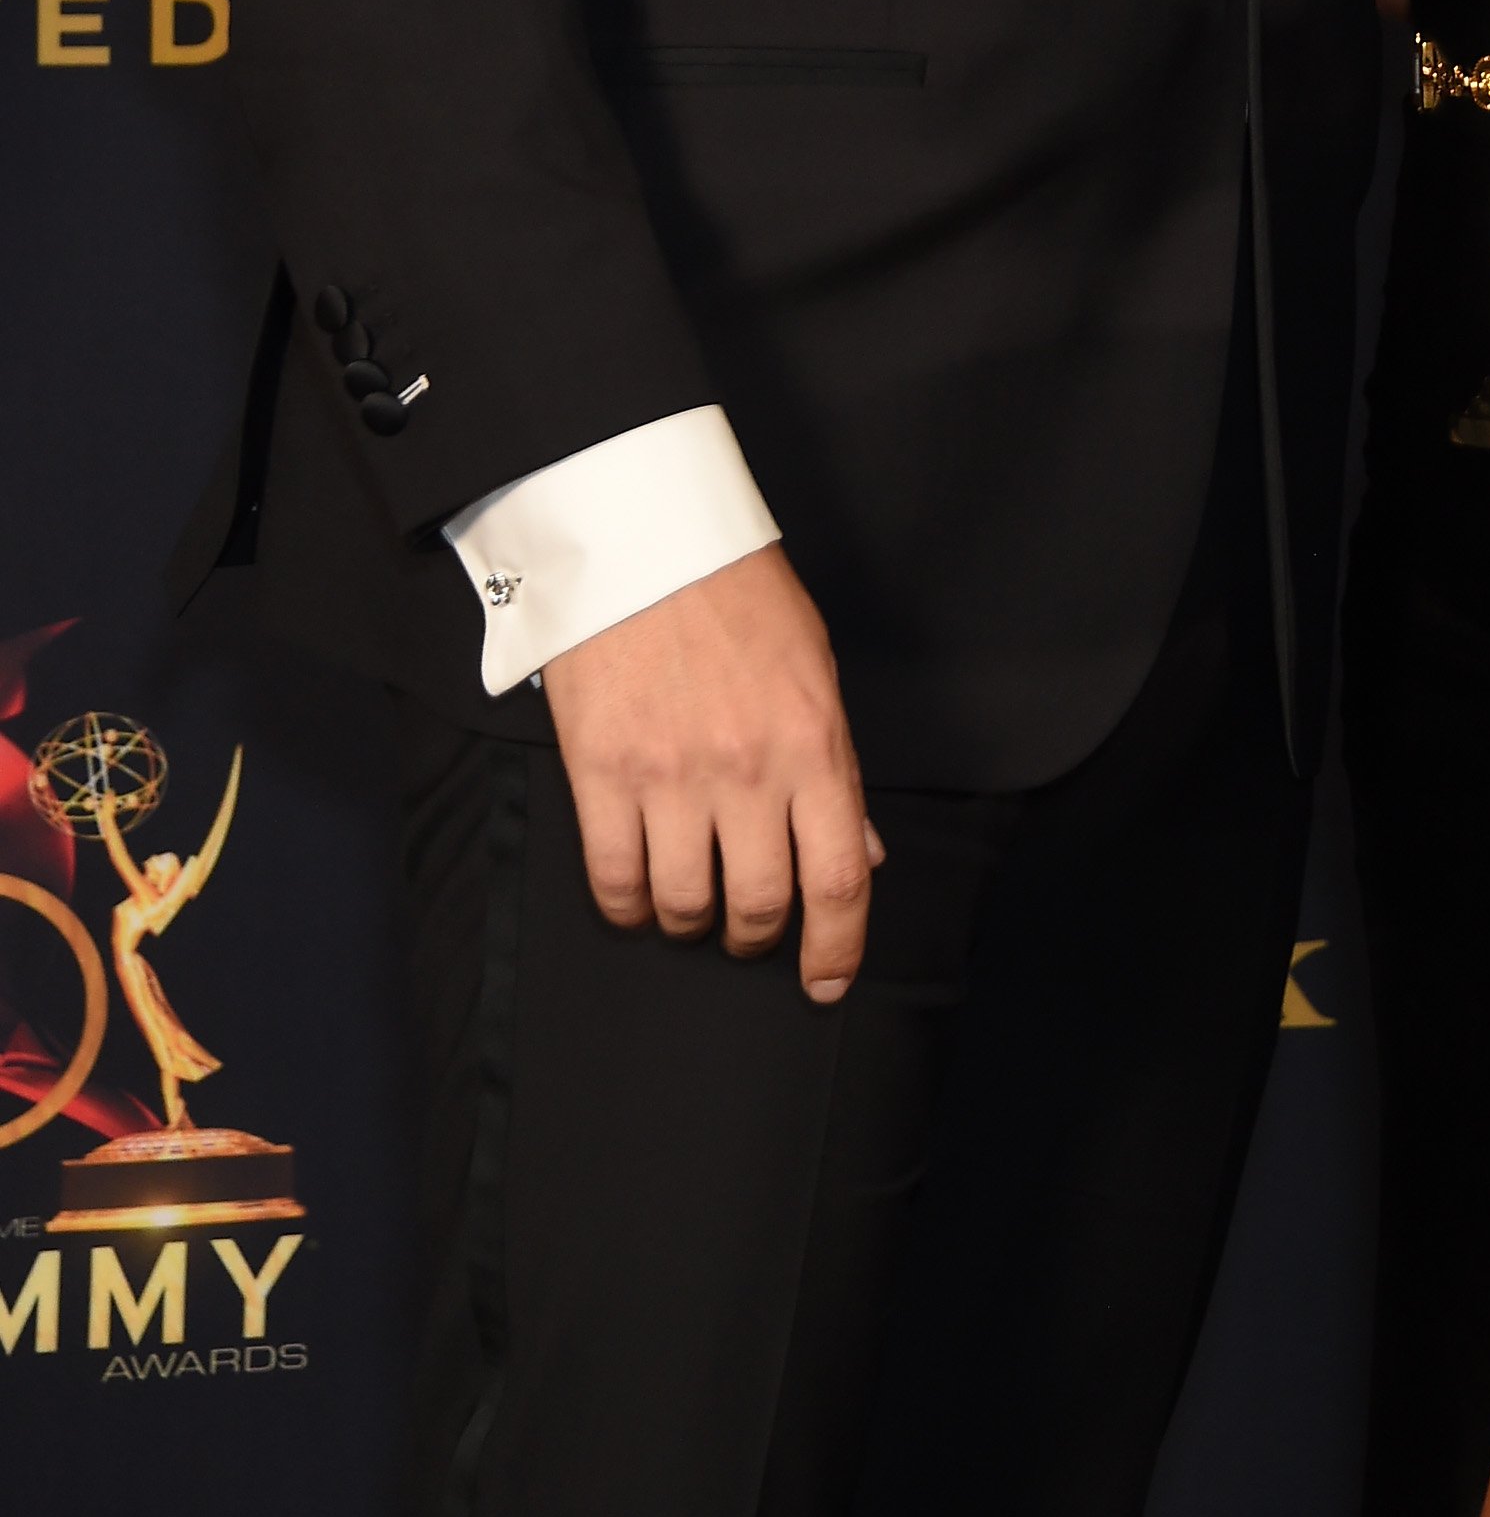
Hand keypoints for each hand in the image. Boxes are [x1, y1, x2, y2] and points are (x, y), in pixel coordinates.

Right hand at [541, 543, 882, 1001]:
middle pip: (759, 903)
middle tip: (749, 928)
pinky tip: (635, 895)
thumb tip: (859, 852)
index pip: (840, 879)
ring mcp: (671, 775)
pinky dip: (627, 905)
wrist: (647, 536)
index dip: (838, 947)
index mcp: (814, 744)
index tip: (827, 980)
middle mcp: (748, 771)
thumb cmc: (739, 596)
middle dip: (757, 936)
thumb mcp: (815, 672)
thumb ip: (835, 770)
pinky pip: (614, 879)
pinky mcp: (602, 770)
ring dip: (690, 920)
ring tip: (690, 903)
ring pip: (684, 904)